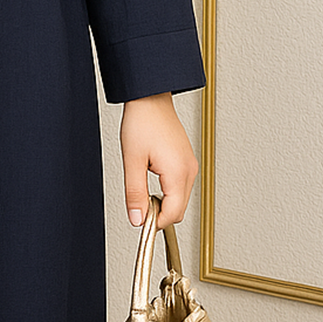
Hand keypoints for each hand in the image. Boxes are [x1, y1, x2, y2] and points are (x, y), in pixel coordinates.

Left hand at [119, 92, 197, 229]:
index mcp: (178, 172)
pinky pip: (180, 187)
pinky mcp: (187, 161)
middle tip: (137, 204)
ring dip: (163, 202)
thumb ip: (135, 193)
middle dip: (159, 214)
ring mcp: (190, 166)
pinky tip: (151, 180)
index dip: (155, 223)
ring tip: (142, 187)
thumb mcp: (132, 161)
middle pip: (178, 210)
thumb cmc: (142, 122)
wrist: (150, 98)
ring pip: (180, 199)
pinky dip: (167, 191)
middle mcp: (189, 170)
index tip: (140, 222)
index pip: (173, 214)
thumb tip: (137, 219)